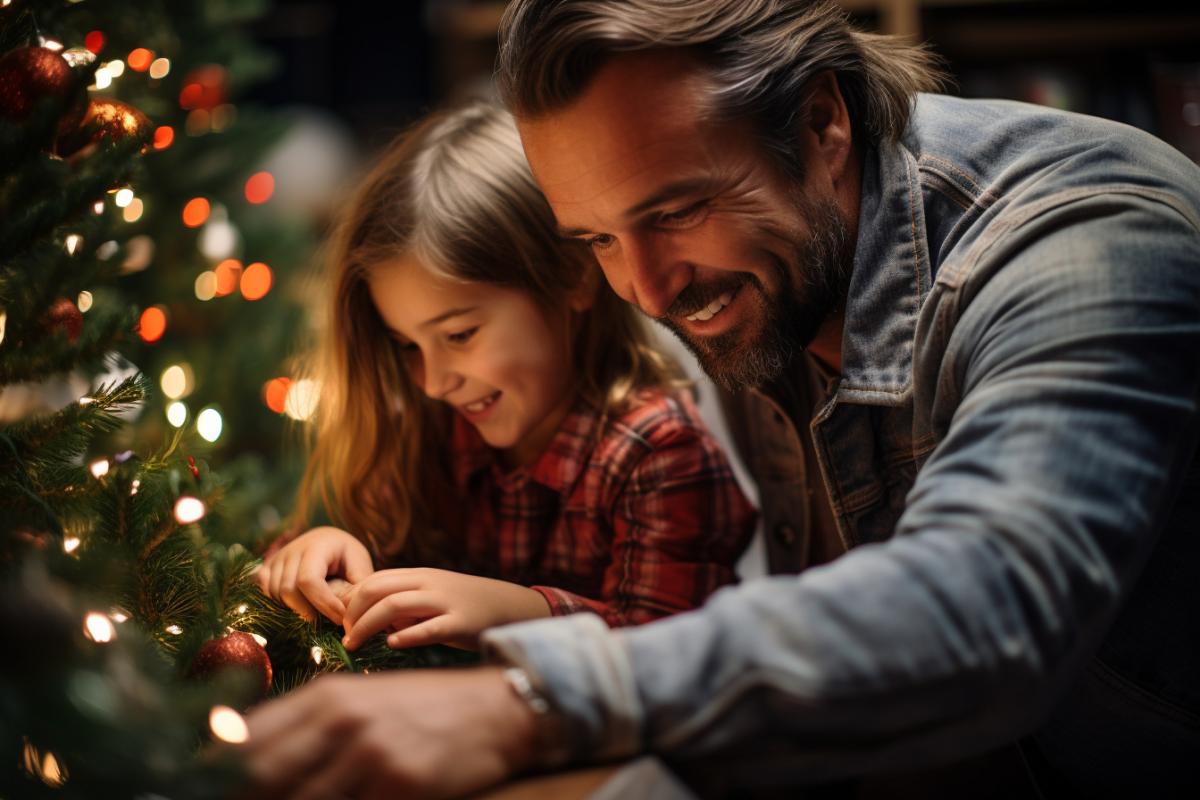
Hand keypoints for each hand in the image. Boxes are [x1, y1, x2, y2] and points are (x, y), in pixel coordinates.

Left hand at [239, 667, 537, 799]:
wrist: (496, 711)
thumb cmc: (423, 709)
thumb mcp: (363, 700)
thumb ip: (308, 724)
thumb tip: (239, 751)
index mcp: (328, 695)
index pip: (249, 738)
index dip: (218, 771)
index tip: (203, 786)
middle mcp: (343, 719)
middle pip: (261, 774)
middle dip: (244, 794)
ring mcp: (371, 753)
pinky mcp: (400, 784)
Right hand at [256, 526, 373, 623]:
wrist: (328, 541)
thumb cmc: (347, 557)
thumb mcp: (360, 565)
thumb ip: (357, 587)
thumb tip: (350, 613)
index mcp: (317, 546)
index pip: (309, 579)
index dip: (323, 603)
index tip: (341, 619)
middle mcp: (292, 550)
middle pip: (288, 590)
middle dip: (307, 612)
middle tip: (328, 622)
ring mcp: (276, 559)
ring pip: (274, 595)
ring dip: (294, 611)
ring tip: (316, 615)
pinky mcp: (267, 569)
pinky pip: (265, 593)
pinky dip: (279, 606)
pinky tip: (297, 609)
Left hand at [341, 568, 551, 650]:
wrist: (508, 606)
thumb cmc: (465, 605)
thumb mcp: (433, 596)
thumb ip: (404, 602)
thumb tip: (371, 620)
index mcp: (420, 576)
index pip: (375, 580)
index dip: (352, 600)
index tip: (342, 621)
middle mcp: (429, 585)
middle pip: (378, 590)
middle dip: (353, 613)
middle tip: (345, 636)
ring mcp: (444, 602)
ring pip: (395, 605)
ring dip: (367, 625)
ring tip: (354, 644)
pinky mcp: (459, 624)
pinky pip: (428, 628)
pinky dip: (406, 635)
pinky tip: (392, 644)